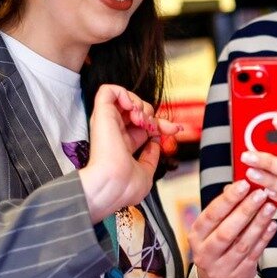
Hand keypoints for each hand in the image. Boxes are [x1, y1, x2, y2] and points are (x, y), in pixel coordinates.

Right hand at [78, 84, 178, 221]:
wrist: (112, 186)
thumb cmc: (125, 186)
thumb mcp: (145, 172)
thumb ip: (150, 157)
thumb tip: (155, 144)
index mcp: (123, 146)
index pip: (144, 127)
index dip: (162, 125)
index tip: (175, 129)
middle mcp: (114, 132)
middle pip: (139, 111)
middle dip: (154, 114)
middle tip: (154, 126)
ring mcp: (107, 122)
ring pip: (124, 97)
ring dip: (139, 103)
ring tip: (141, 119)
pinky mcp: (101, 113)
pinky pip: (108, 90)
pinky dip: (123, 93)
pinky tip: (131, 107)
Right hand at [188, 180, 276, 277]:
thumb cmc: (219, 242)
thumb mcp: (214, 225)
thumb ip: (225, 206)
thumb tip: (236, 184)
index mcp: (196, 235)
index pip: (211, 215)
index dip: (228, 200)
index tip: (244, 184)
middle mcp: (205, 253)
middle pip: (226, 232)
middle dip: (245, 211)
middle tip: (261, 194)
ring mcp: (221, 267)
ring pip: (242, 244)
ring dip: (258, 224)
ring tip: (270, 207)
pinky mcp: (238, 275)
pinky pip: (254, 255)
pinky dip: (265, 239)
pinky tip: (273, 224)